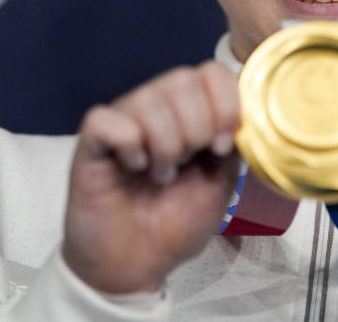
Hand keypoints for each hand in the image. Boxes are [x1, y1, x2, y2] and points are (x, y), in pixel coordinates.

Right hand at [62, 61, 240, 293]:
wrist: (136, 266)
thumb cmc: (174, 223)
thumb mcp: (221, 182)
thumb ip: (234, 143)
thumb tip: (246, 113)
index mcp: (189, 111)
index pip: (212, 71)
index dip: (225, 102)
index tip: (224, 146)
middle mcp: (155, 107)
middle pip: (182, 79)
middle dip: (197, 127)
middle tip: (188, 164)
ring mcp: (122, 120)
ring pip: (148, 99)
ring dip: (165, 145)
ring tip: (161, 175)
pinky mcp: (90, 142)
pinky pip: (107, 119)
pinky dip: (127, 144)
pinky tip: (132, 166)